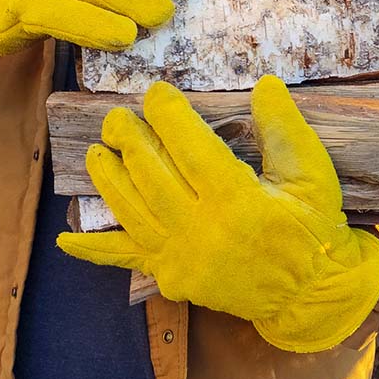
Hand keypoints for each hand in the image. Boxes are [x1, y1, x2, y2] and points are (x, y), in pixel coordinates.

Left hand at [54, 76, 378, 353]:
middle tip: (117, 116)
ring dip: (108, 177)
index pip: (190, 146)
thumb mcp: (312, 174)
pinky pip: (126, 260)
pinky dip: (93, 250)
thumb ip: (286, 128)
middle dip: (130, 139)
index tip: (157, 92)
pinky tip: (65, 240)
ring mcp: (182, 259)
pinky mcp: (174, 278)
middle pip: (151, 175)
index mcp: (240, 201)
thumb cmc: (314, 227)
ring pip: (131, 210)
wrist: (310, 294)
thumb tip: (264, 84)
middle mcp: (203, 231)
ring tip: (96, 149)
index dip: (168, 114)